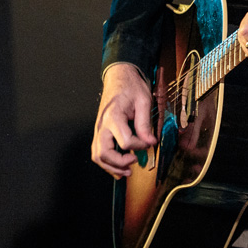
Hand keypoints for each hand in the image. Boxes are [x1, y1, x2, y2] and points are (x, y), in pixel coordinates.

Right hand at [91, 63, 156, 177]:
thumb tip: (150, 142)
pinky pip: (97, 150)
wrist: (119, 76)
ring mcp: (98, 128)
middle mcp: (102, 124)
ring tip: (126, 171)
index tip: (149, 142)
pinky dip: (106, 162)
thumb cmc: (131, 86)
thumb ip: (145, 123)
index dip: (140, 146)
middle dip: (119, 163)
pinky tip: (117, 167)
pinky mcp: (99, 130)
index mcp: (114, 115)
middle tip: (134, 163)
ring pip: (97, 155)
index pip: (125, 141)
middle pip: (104, 153)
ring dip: (110, 166)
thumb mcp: (143, 101)